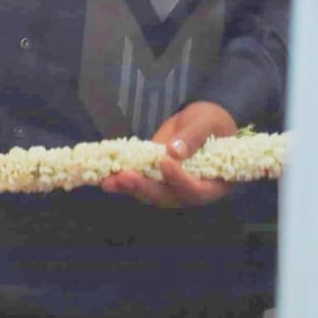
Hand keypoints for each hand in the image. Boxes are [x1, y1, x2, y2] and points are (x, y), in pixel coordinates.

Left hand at [101, 102, 236, 207]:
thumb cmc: (213, 122)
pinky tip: (104, 177)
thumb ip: (194, 136)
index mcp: (213, 182)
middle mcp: (191, 190)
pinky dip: (121, 181)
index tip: (164, 163)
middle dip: (145, 187)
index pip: (196, 189)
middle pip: (168, 196)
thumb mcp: (207, 122)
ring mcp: (171, 186)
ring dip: (128, 187)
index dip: (180, 179)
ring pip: (150, 193)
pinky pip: (139, 183)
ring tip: (108, 180)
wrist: (199, 121)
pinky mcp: (154, 177)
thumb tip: (174, 151)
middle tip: (123, 177)